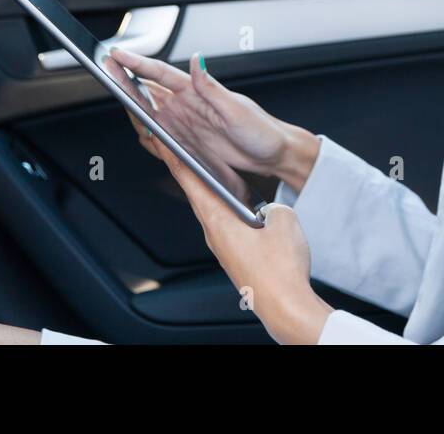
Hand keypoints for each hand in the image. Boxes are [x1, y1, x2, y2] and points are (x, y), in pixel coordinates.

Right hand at [102, 47, 316, 196]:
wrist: (273, 154)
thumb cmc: (262, 130)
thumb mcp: (236, 109)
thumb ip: (211, 88)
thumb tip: (197, 62)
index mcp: (198, 92)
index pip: (161, 74)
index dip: (138, 64)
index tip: (118, 54)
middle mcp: (189, 105)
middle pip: (149, 89)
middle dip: (126, 78)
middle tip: (105, 68)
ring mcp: (186, 123)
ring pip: (150, 110)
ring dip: (132, 102)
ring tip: (113, 91)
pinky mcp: (188, 141)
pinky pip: (160, 133)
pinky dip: (146, 129)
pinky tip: (138, 125)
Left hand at [143, 130, 333, 343]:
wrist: (286, 305)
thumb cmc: (280, 269)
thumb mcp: (283, 219)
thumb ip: (273, 205)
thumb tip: (271, 210)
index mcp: (218, 220)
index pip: (189, 180)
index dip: (173, 156)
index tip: (158, 138)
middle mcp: (215, 234)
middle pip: (197, 193)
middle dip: (188, 169)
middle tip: (178, 147)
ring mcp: (224, 248)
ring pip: (212, 210)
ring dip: (209, 189)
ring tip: (210, 170)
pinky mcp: (235, 257)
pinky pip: (227, 225)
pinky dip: (227, 208)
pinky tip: (241, 205)